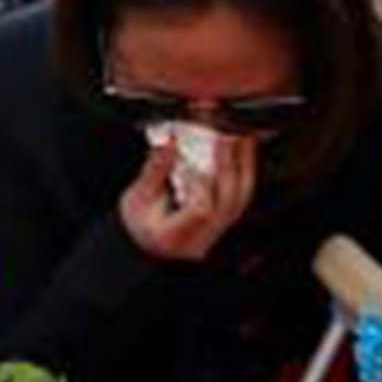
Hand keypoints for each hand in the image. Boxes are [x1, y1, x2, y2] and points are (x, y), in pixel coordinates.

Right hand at [118, 131, 258, 261]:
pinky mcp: (224, 221)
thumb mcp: (138, 199)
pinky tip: (243, 151)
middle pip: (228, 203)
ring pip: (240, 199)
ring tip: (242, 137)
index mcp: (177, 237)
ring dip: (243, 166)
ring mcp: (217, 231)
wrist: (149, 245)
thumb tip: (168, 141)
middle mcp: (202, 239)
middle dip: (227, 166)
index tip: (189, 160)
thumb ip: (155, 171)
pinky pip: (241, 196)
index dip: (199, 183)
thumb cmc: (140, 223)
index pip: (201, 210)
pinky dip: (243, 172)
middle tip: (225, 136)